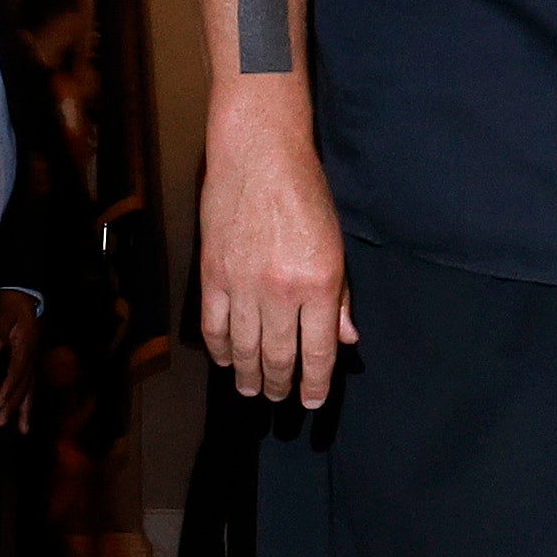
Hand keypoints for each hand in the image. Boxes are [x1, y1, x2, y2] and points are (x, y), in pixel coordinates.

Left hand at [0, 290, 49, 432]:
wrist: (29, 300)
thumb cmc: (14, 307)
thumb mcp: (6, 313)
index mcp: (27, 346)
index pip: (17, 371)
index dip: (8, 387)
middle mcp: (33, 357)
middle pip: (25, 385)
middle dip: (13, 405)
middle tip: (0, 422)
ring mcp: (34, 362)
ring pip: (30, 390)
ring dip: (24, 410)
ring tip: (22, 431)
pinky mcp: (31, 366)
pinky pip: (31, 389)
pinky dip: (28, 405)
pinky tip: (25, 422)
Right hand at [201, 104, 354, 405]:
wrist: (259, 155)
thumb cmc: (304, 193)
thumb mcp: (336, 244)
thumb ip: (340, 297)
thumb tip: (345, 339)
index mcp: (319, 284)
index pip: (318, 352)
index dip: (314, 384)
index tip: (311, 401)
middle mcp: (280, 291)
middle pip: (278, 356)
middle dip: (280, 385)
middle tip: (280, 398)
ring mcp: (242, 285)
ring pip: (244, 349)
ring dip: (248, 375)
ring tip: (251, 390)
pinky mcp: (212, 274)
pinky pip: (213, 326)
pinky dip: (219, 349)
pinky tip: (224, 360)